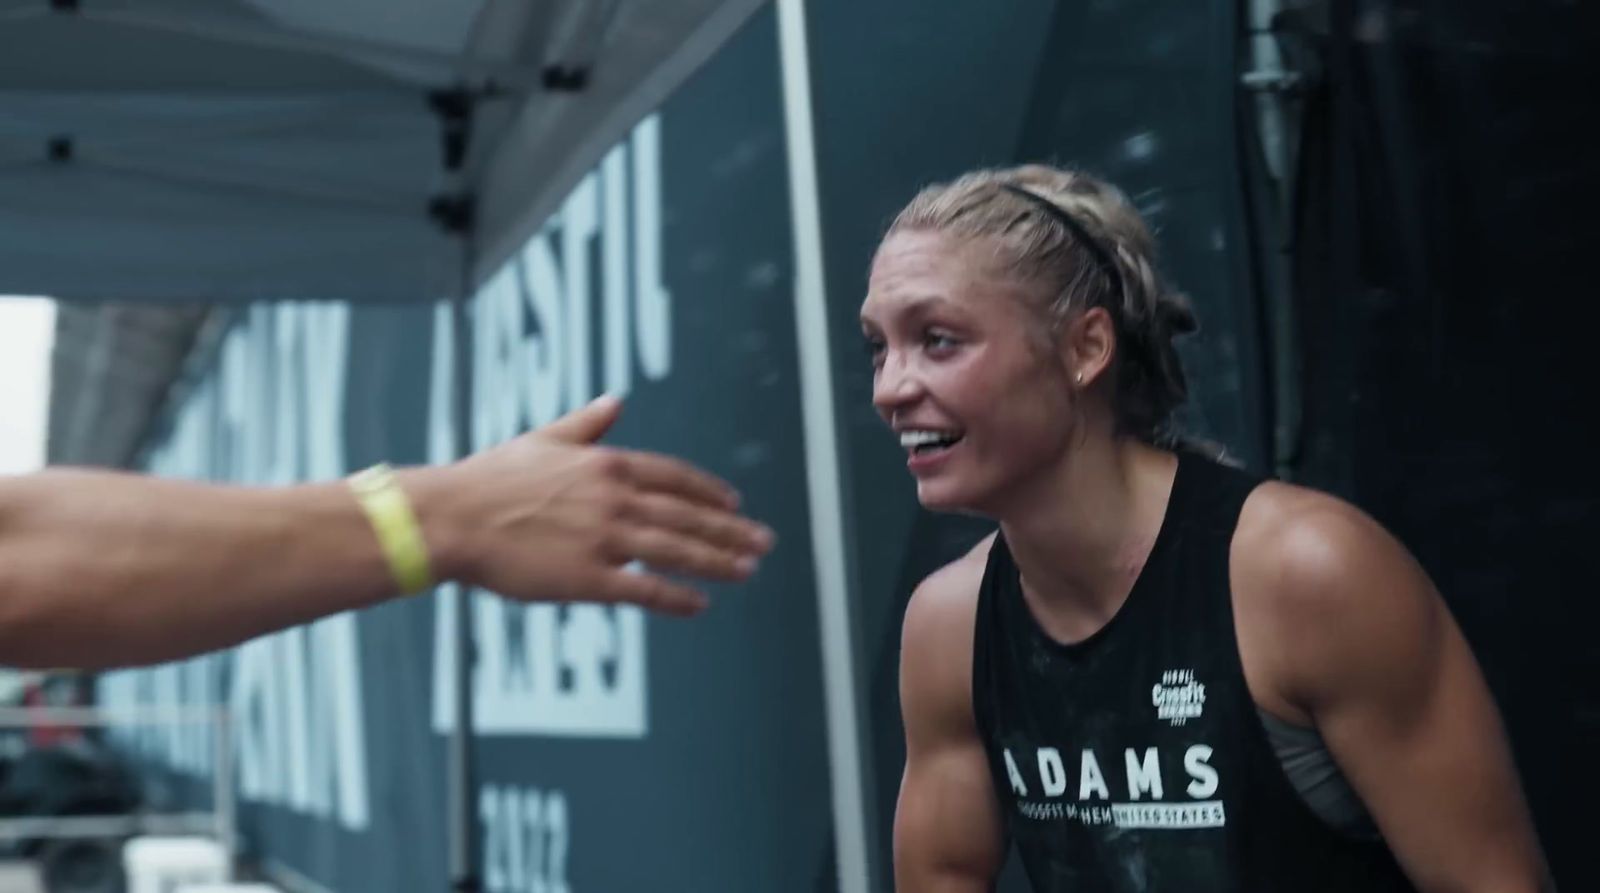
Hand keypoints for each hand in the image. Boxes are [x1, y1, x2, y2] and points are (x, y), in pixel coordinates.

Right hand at [407, 395, 774, 614]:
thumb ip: (585, 425)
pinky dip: (677, 598)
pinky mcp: (587, 578)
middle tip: (764, 543)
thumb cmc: (489, 478)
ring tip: (747, 571)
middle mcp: (615, 499)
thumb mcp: (543, 439)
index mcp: (607, 463)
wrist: (452, 518)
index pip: (675, 477)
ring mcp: (604, 539)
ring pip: (677, 551)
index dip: (710, 493)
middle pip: (688, 516)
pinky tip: (700, 604)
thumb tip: (615, 403)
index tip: (735, 504)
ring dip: (718, 561)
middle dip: (731, 531)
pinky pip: (645, 590)